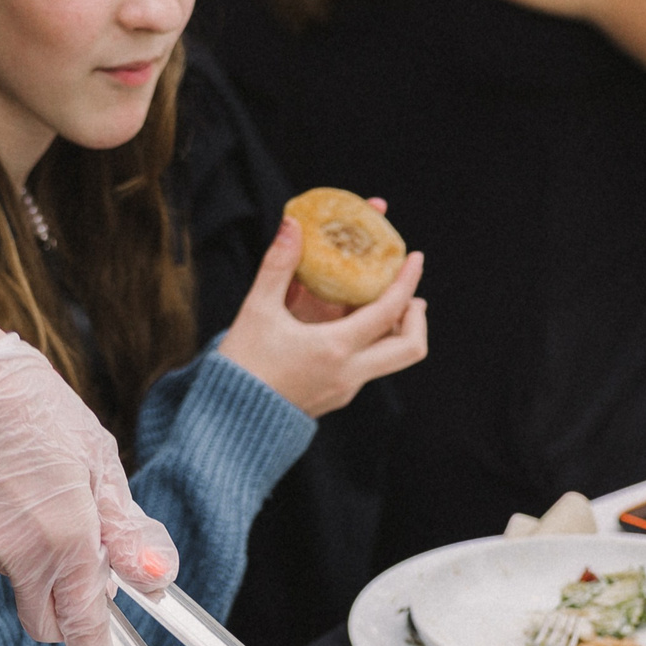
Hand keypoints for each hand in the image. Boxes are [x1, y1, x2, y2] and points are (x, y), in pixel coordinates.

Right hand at [0, 327, 179, 645]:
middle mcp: (19, 554)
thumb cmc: (34, 408)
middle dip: (65, 604)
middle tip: (80, 555)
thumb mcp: (100, 462)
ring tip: (37, 485)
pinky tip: (3, 484)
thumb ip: (126, 530)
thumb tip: (158, 579)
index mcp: (65, 539)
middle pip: (45, 614)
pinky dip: (1, 528)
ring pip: (17, 575)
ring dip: (34, 551)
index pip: (83, 622)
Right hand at [215, 213, 428, 418]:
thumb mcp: (258, 311)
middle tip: (409, 294)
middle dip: (417, 317)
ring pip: (390, 360)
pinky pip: (367, 367)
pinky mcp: (334, 398)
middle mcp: (349, 374)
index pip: (389, 311)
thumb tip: (292, 224)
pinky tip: (347, 325)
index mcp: (335, 349)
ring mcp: (345, 390)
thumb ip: (278, 265)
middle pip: (411, 348)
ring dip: (393, 330)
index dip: (407, 281)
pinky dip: (369, 342)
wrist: (228, 422)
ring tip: (379, 303)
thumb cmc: (241, 365)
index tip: (415, 258)